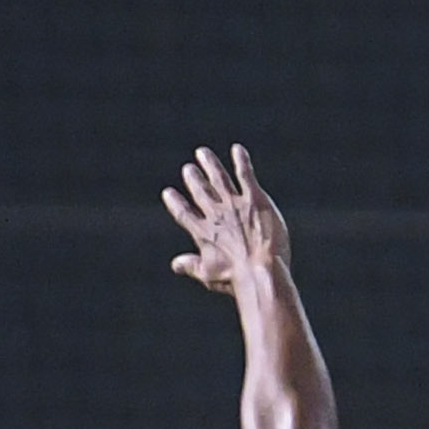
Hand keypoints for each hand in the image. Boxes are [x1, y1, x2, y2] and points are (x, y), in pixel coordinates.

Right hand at [162, 145, 291, 296]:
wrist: (260, 271)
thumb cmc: (236, 278)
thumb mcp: (209, 275)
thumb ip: (191, 266)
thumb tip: (175, 265)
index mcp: (203, 233)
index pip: (184, 213)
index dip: (175, 202)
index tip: (168, 193)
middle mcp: (216, 214)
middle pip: (200, 191)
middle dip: (193, 178)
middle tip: (188, 168)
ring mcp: (235, 204)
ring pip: (218, 178)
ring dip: (210, 164)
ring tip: (203, 153)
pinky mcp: (255, 199)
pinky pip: (245, 175)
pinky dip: (241, 160)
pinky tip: (237, 149)